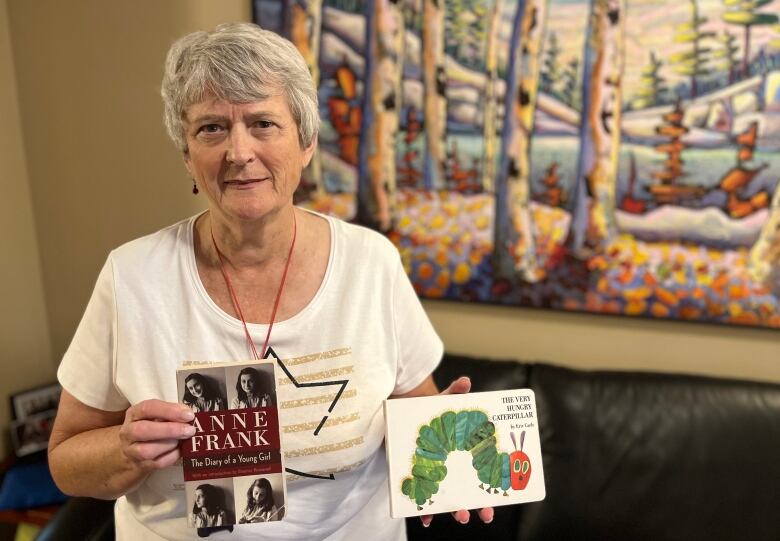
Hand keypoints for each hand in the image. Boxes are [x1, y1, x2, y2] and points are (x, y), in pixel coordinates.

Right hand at [118, 399, 195, 469]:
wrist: (133, 453)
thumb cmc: (149, 428)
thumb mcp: (154, 415)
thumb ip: (170, 413)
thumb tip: (188, 415)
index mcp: (134, 414)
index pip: (147, 408)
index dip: (169, 410)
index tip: (188, 414)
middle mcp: (129, 432)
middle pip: (143, 430)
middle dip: (169, 430)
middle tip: (190, 430)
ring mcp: (132, 451)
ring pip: (147, 450)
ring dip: (170, 444)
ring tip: (183, 440)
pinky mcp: (140, 466)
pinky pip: (158, 463)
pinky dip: (172, 456)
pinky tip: (180, 450)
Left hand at [420, 377, 494, 526]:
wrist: (410, 415)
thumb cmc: (433, 411)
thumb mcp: (444, 401)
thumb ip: (455, 392)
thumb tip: (465, 382)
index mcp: (467, 456)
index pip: (485, 477)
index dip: (493, 491)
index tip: (497, 503)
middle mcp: (455, 470)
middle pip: (471, 495)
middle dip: (479, 508)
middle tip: (484, 515)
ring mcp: (438, 476)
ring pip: (450, 501)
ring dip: (455, 511)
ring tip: (459, 516)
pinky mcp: (420, 478)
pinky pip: (424, 501)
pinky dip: (424, 512)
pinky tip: (425, 519)